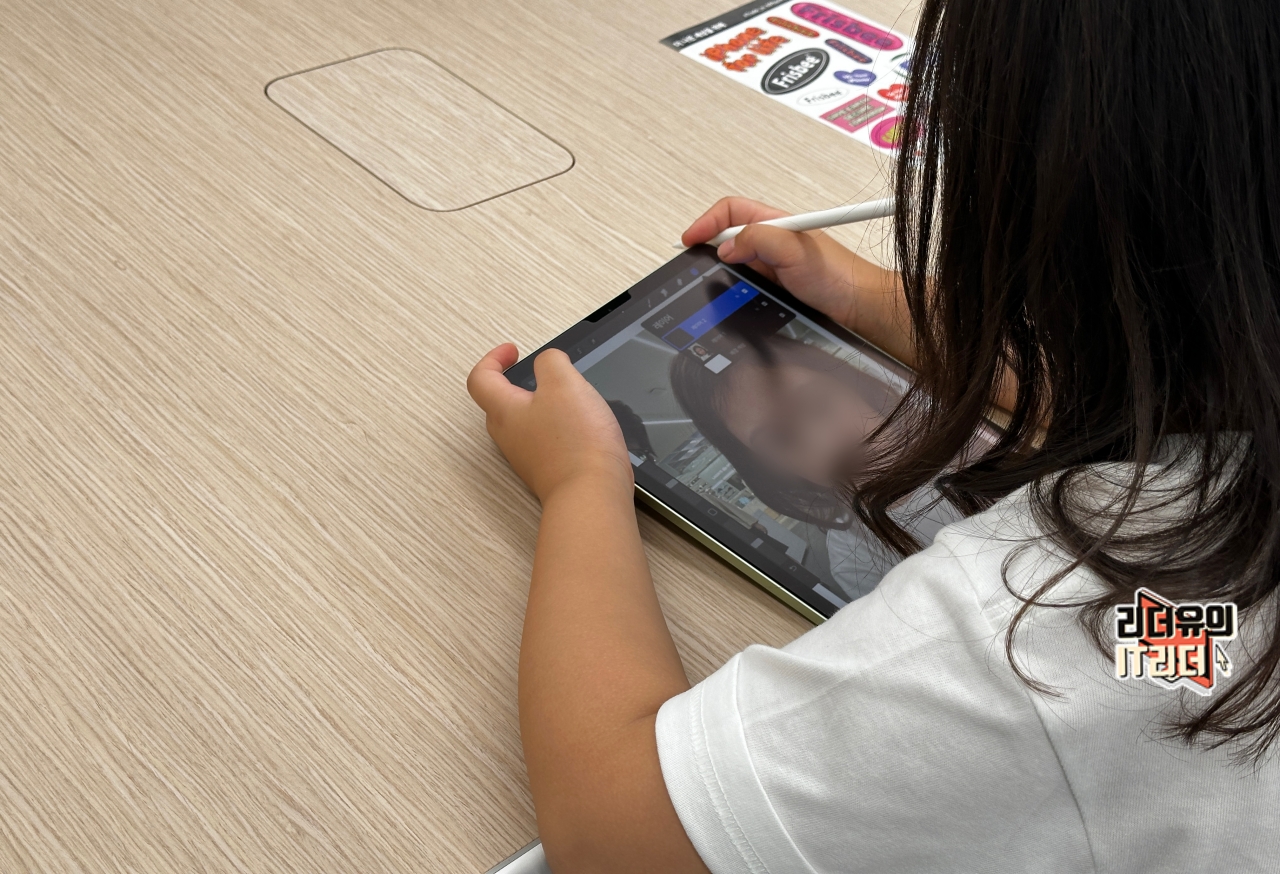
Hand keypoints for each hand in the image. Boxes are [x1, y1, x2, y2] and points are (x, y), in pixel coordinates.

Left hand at [468, 344, 633, 502]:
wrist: (592, 495)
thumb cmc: (575, 443)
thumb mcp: (563, 383)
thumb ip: (550, 362)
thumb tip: (549, 361)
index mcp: (504, 411)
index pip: (480, 379)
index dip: (493, 359)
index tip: (513, 351)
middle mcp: (510, 436)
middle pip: (500, 403)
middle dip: (517, 382)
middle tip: (540, 372)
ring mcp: (528, 456)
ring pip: (525, 422)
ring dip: (542, 405)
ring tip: (569, 397)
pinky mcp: (549, 470)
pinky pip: (545, 440)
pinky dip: (558, 426)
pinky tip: (582, 425)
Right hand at [682, 197, 913, 366]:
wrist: (857, 306)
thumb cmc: (837, 275)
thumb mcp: (794, 250)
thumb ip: (758, 239)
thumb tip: (726, 247)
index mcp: (775, 221)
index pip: (730, 211)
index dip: (707, 222)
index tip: (690, 239)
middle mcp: (772, 239)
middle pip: (727, 233)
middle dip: (707, 243)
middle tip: (691, 258)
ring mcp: (772, 263)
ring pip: (733, 258)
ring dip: (718, 265)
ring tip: (707, 276)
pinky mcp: (774, 284)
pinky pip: (743, 279)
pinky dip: (730, 284)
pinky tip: (729, 294)